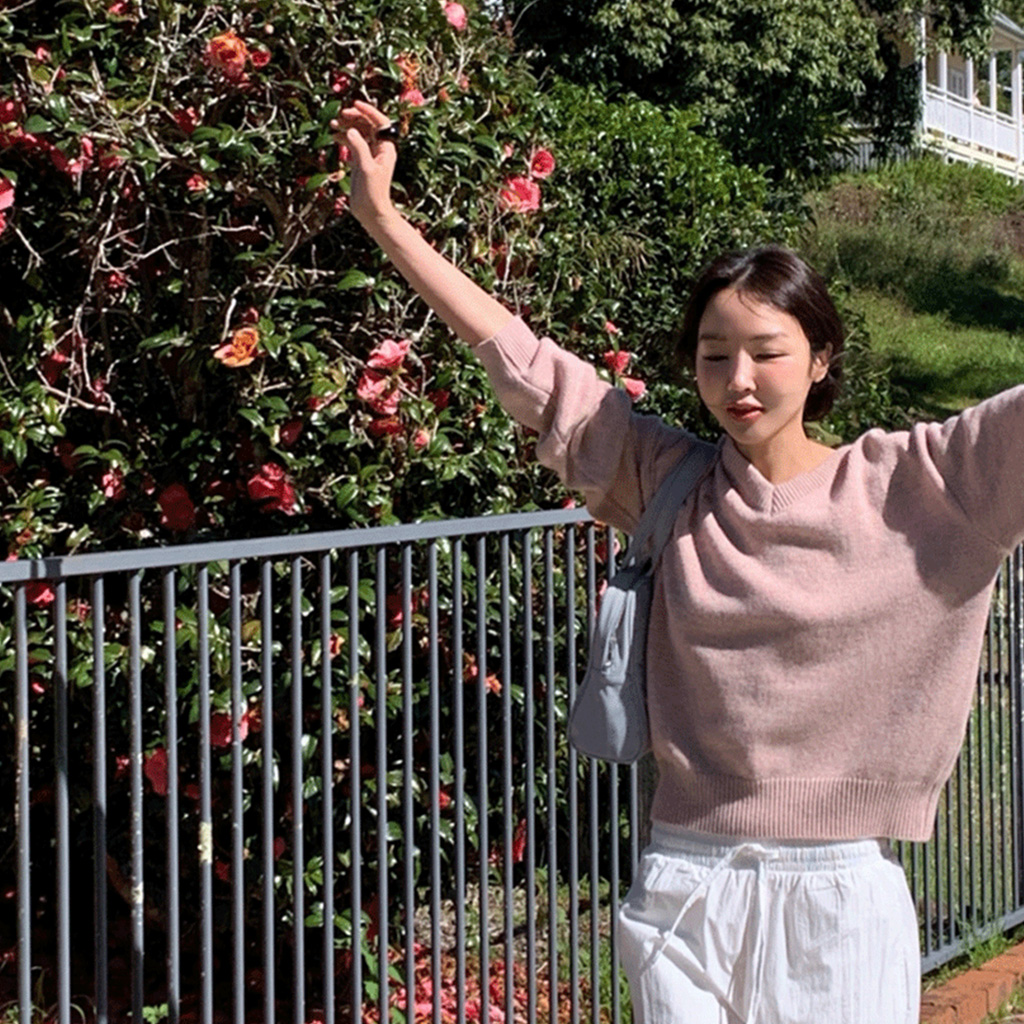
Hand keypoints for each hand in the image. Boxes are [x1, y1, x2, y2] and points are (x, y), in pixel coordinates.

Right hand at [333, 99, 398, 227]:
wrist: (371, 212)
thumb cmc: (372, 193)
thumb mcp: (365, 168)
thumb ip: (359, 147)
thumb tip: (351, 130)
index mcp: (386, 148)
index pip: (380, 122)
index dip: (369, 111)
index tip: (355, 104)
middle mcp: (380, 149)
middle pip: (368, 125)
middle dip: (355, 118)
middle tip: (340, 115)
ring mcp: (370, 154)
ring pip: (359, 133)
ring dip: (347, 127)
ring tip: (334, 124)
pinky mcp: (361, 161)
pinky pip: (353, 144)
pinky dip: (344, 138)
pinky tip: (334, 136)